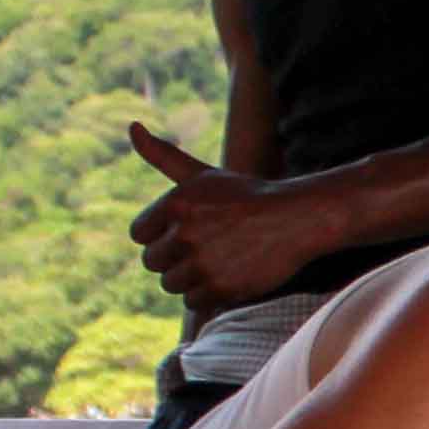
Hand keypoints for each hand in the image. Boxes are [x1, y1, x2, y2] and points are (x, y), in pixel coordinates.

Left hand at [126, 122, 329, 310]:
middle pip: (153, 262)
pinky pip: (193, 301)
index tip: (189, 228)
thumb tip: (132, 126)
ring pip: (171, 284)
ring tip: (219, 258)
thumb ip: (162, 155)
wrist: (297, 219)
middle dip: (175, 257)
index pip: (139, 233)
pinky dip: (208, 293)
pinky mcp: (221, 289)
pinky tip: (230, 273)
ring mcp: (203, 264)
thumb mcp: (203, 173)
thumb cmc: (246, 196)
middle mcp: (186, 234)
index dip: (161, 233)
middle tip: (208, 245)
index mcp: (176, 204)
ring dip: (191, 276)